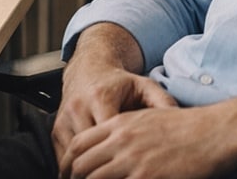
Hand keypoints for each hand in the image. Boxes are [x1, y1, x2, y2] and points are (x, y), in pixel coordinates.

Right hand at [52, 66, 177, 169]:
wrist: (88, 69)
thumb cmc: (119, 82)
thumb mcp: (144, 85)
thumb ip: (162, 102)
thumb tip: (180, 121)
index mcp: (102, 97)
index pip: (108, 136)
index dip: (120, 157)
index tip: (133, 168)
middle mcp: (79, 108)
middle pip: (88, 150)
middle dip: (101, 168)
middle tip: (118, 178)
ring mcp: (64, 119)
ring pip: (72, 157)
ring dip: (84, 172)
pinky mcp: (56, 129)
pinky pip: (62, 156)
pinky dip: (73, 170)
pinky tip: (86, 177)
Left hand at [61, 105, 236, 178]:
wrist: (216, 131)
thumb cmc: (188, 127)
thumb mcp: (150, 120)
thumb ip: (126, 134)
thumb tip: (111, 152)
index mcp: (121, 124)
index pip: (79, 143)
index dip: (67, 163)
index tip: (67, 175)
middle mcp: (122, 140)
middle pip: (80, 165)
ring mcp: (133, 160)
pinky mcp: (146, 177)